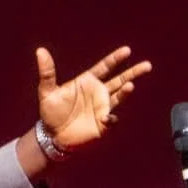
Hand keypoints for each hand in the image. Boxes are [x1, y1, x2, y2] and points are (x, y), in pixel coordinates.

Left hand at [36, 45, 152, 152]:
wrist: (52, 136)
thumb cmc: (50, 112)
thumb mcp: (46, 91)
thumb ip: (47, 72)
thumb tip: (40, 51)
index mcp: (87, 82)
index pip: (104, 67)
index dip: (115, 59)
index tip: (126, 51)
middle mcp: (98, 93)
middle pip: (119, 80)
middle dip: (133, 73)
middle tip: (147, 65)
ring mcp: (102, 108)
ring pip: (119, 97)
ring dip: (125, 92)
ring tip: (131, 86)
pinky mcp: (102, 123)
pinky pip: (111, 119)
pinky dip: (110, 118)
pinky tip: (106, 117)